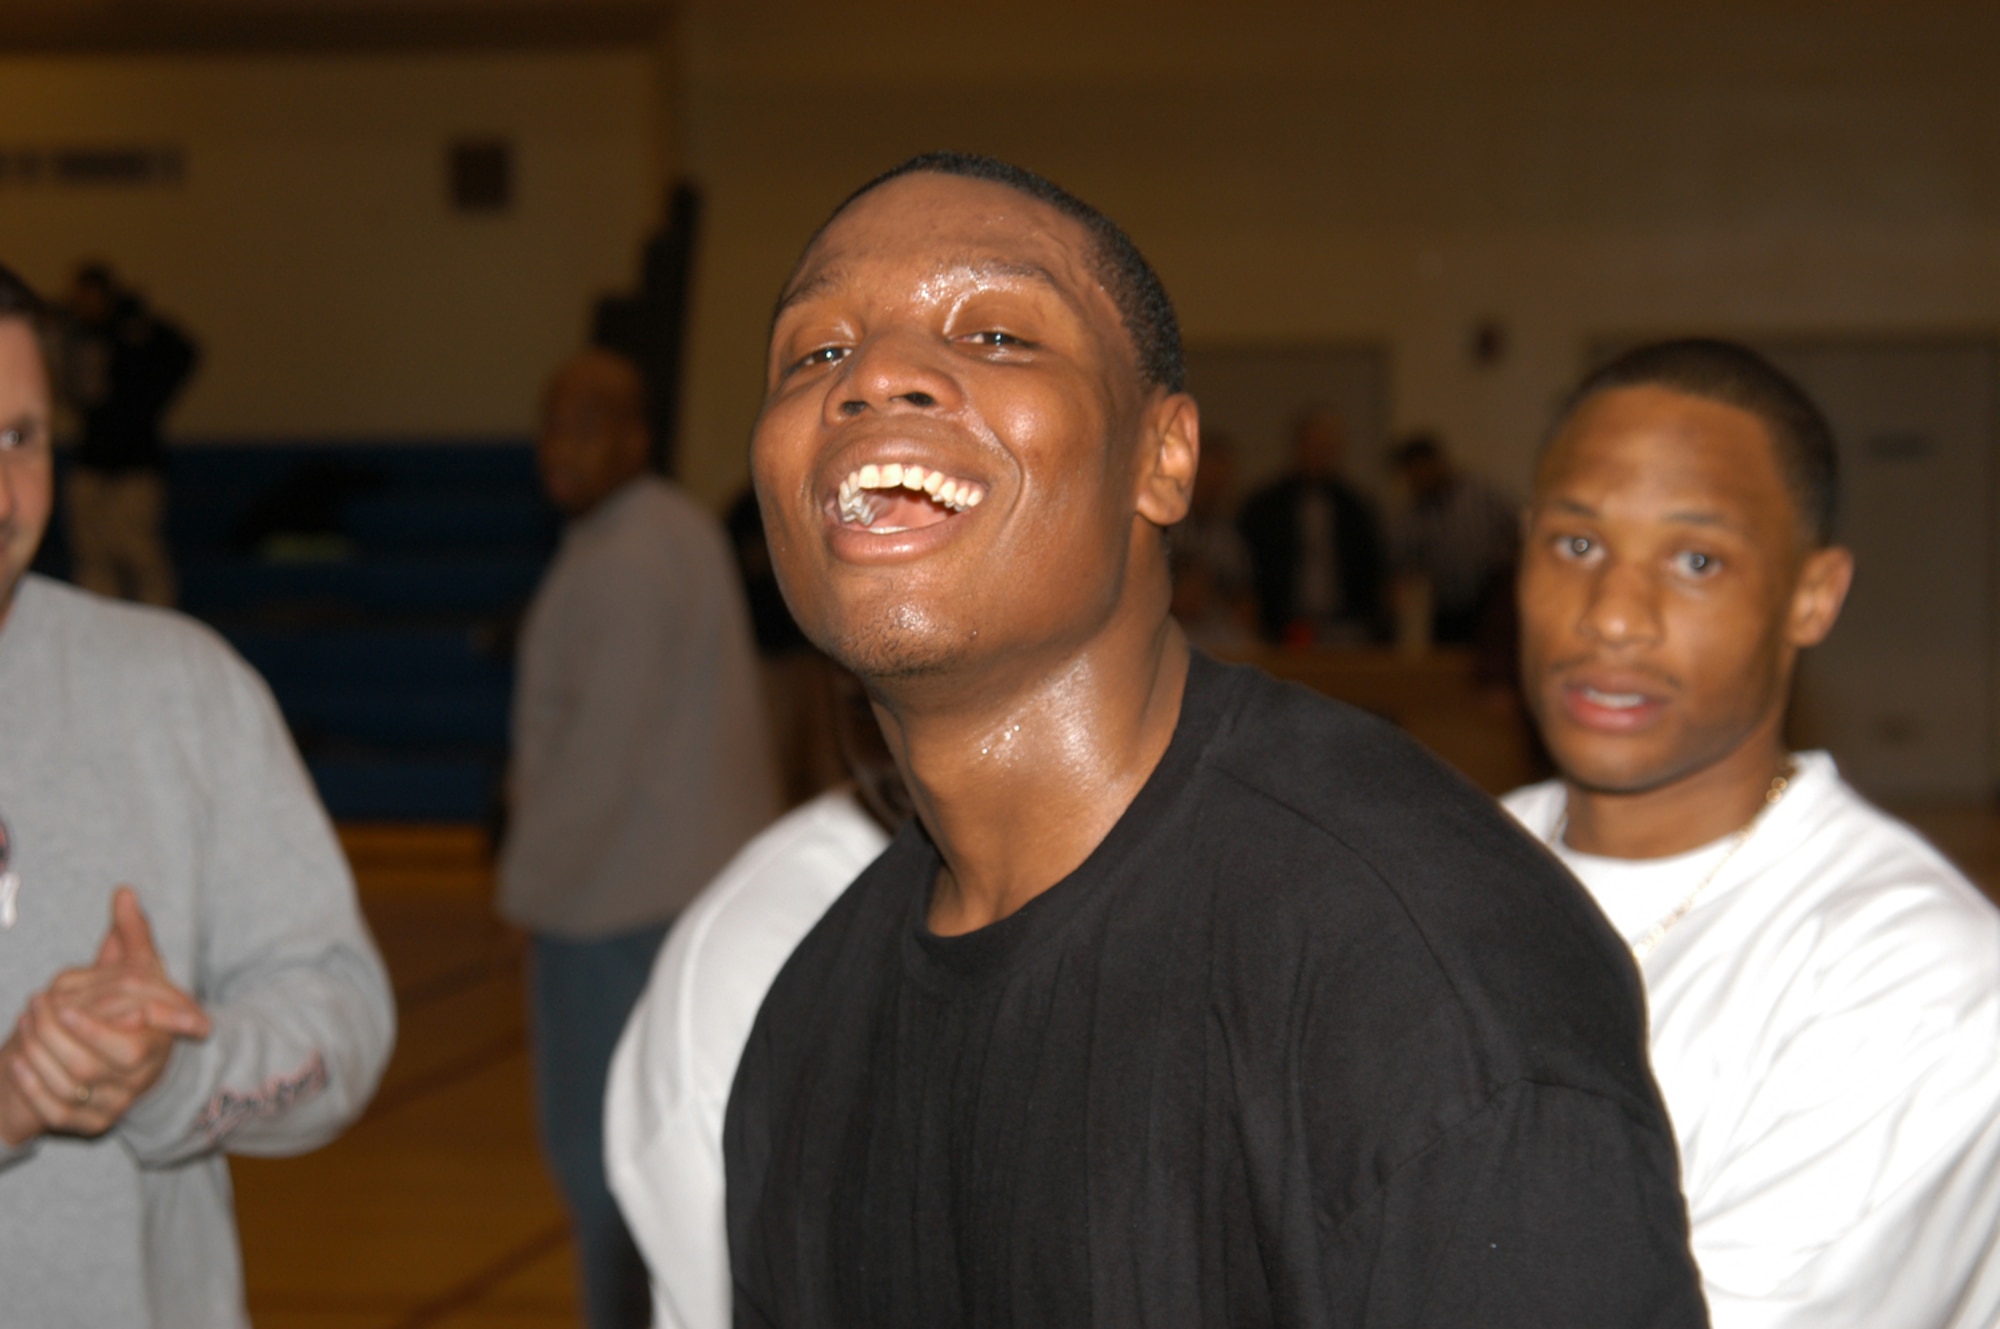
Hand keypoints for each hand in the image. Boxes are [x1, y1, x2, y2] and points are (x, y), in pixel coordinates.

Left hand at [0, 889, 208, 1141]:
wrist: (137, 1065)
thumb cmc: (136, 1008)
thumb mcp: (140, 971)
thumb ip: (133, 935)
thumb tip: (123, 893)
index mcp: (158, 1044)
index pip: (130, 1049)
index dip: (92, 1030)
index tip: (62, 1004)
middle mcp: (140, 1080)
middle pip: (87, 1067)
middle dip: (53, 1035)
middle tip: (35, 1004)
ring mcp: (116, 1104)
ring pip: (67, 1087)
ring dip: (37, 1054)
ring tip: (24, 1023)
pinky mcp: (91, 1124)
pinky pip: (55, 1110)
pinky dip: (32, 1084)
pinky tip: (17, 1057)